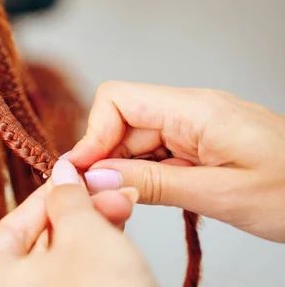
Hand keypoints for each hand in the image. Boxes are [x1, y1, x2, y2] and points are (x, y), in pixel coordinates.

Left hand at [0, 159, 155, 286]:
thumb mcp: (86, 236)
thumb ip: (70, 199)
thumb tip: (63, 174)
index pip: (14, 225)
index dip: (49, 194)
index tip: (77, 177)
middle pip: (40, 243)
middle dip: (80, 212)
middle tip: (112, 194)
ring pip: (63, 262)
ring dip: (93, 232)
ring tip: (123, 211)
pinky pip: (77, 280)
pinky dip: (97, 259)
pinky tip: (119, 239)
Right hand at [65, 81, 284, 242]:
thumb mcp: (219, 194)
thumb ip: (152, 184)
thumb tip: (96, 178)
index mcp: (194, 109)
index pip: (117, 99)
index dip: (92, 134)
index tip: (84, 174)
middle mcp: (190, 110)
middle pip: (122, 122)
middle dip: (106, 159)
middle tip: (105, 200)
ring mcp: (196, 127)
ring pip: (136, 140)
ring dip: (126, 170)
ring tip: (130, 203)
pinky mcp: (201, 144)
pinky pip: (158, 153)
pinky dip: (146, 175)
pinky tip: (152, 196)